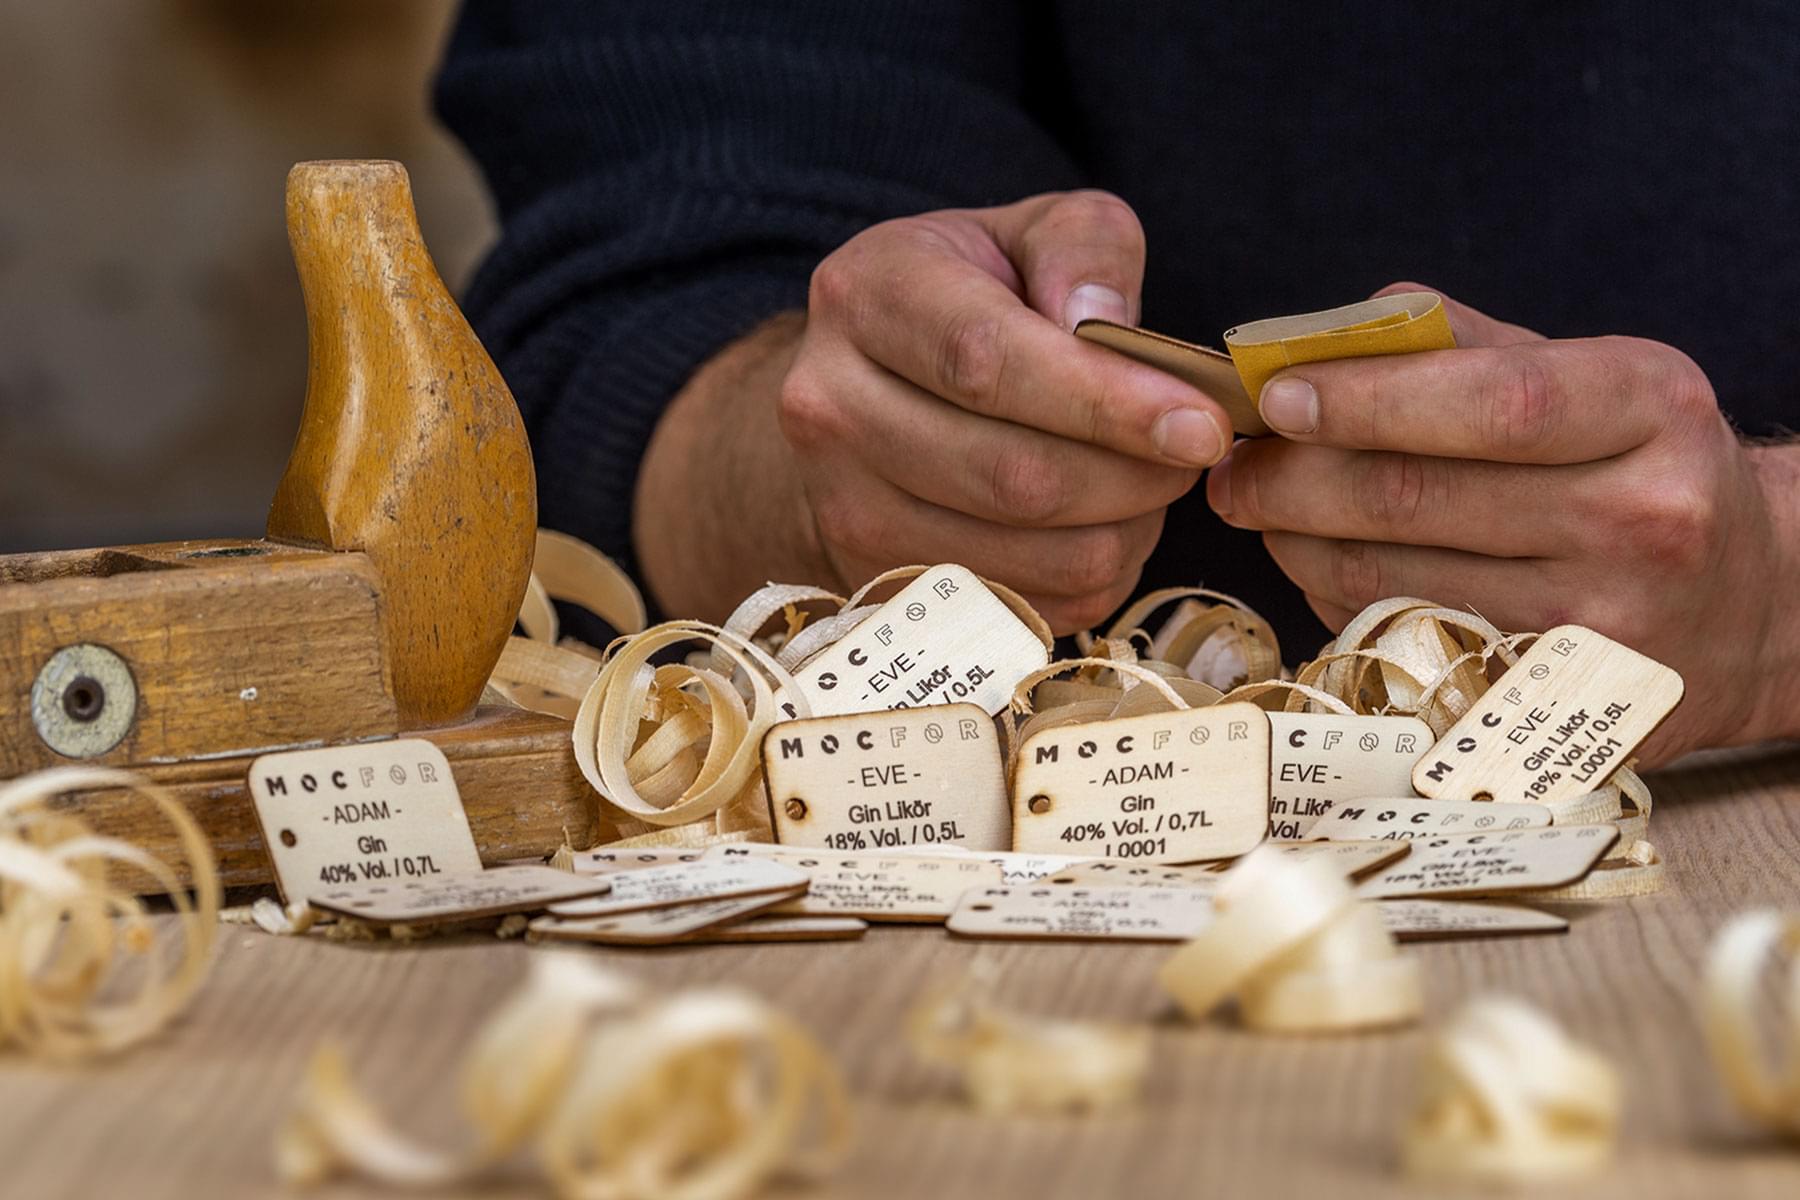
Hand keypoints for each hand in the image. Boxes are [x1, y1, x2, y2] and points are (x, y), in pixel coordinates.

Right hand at [777, 191, 1230, 632]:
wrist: (858, 387)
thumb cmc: (963, 298)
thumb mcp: (1025, 234)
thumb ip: (1084, 249)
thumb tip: (1104, 321)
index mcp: (864, 297)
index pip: (988, 363)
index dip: (1106, 402)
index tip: (1201, 424)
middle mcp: (831, 408)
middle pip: (1013, 477)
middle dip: (1134, 476)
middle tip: (1197, 452)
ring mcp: (844, 508)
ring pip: (1027, 555)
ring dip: (1122, 530)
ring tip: (1145, 481)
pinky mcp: (879, 582)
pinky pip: (1024, 608)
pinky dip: (1089, 575)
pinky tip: (1098, 523)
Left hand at [1205, 283, 1799, 761]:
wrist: (1747, 605)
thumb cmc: (1636, 468)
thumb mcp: (1588, 377)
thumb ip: (1456, 345)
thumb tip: (1312, 344)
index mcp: (1650, 407)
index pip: (1490, 403)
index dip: (1364, 400)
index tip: (1273, 397)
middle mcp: (1644, 519)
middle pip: (1419, 500)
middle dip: (1294, 479)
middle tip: (1232, 468)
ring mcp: (1603, 625)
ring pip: (1394, 582)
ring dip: (1298, 542)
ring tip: (1263, 510)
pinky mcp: (1556, 703)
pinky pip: (1406, 645)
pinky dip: (1340, 602)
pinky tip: (1321, 566)